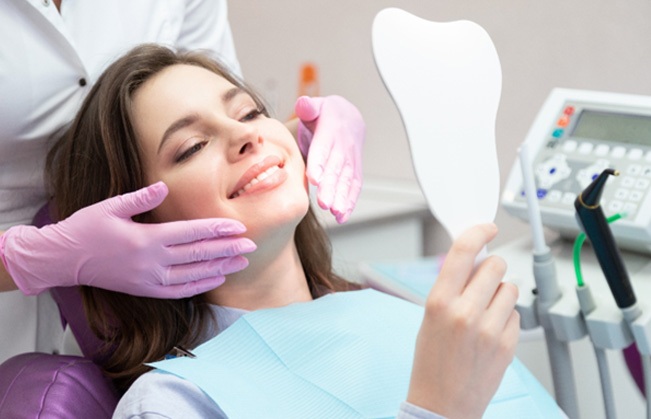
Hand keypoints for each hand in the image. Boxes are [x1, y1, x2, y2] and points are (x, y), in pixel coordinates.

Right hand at [0, 182, 255, 297]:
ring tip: (242, 262)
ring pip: (193, 275)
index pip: (191, 233)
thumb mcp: (110, 206)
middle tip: (252, 245)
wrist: (62, 259)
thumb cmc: (86, 228)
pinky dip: (200, 286)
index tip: (239, 228)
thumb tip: (163, 186)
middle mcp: (151, 262)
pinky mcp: (144, 290)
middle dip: (228, 250)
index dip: (218, 230)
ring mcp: (148, 280)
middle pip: (198, 255)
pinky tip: (216, 278)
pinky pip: (178, 291)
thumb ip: (140, 197)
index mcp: (145, 239)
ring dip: (220, 268)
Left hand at [294, 95, 364, 223]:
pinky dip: (350, 202)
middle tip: (323, 203)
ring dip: (342, 198)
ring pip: (347, 180)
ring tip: (334, 212)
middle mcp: (343, 147)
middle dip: (331, 187)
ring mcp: (351, 160)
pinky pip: (354, 187)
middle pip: (337, 168)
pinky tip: (341, 217)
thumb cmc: (325, 115)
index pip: (324, 148)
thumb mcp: (316, 106)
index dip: (320, 162)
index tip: (314, 178)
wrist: (349, 117)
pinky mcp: (355, 171)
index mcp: (331, 131)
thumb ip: (308, 106)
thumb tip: (303, 104)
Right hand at [407, 224, 519, 418]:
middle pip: (494, 265)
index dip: (478, 232)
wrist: (441, 404)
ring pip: (510, 287)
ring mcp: (490, 329)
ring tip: (485, 312)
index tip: (488, 227)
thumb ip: (450, 287)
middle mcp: (465, 312)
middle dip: (490, 268)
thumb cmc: (430, 362)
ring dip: (500, 293)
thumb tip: (474, 259)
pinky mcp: (508, 344)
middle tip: (482, 281)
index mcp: (439, 302)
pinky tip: (491, 332)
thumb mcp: (429, 317)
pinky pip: (516, 313)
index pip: (463, 252)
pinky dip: (506, 317)